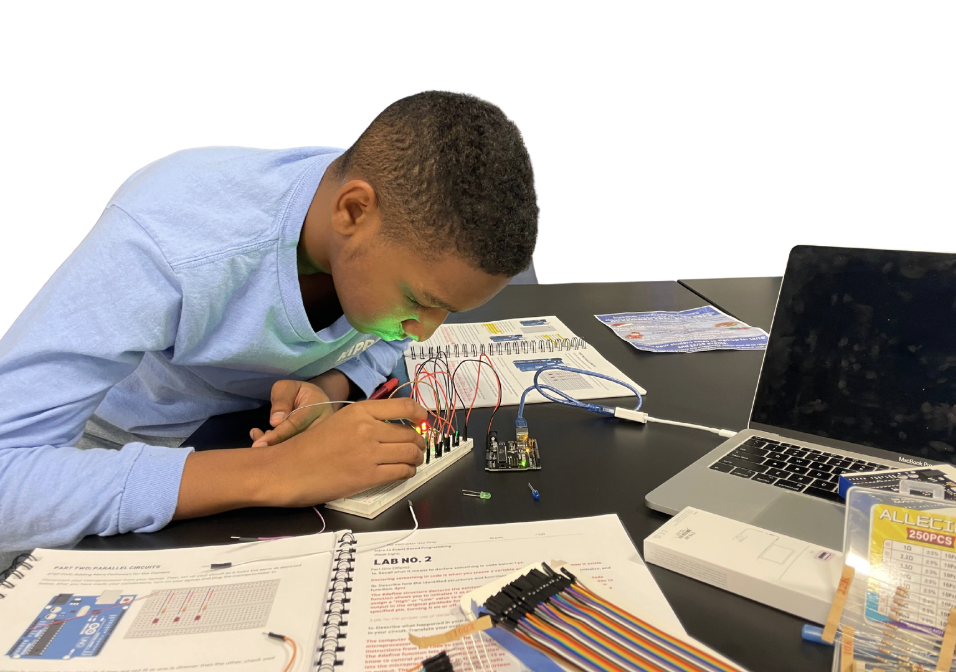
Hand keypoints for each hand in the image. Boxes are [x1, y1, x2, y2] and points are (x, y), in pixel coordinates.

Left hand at [250, 379, 337, 447]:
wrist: (312, 400)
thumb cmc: (297, 393)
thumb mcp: (287, 388)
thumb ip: (282, 401)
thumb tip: (276, 422)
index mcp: (318, 407)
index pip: (297, 424)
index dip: (278, 434)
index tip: (260, 444)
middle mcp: (323, 427)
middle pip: (298, 443)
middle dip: (275, 446)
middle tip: (255, 447)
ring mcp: (320, 440)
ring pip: (295, 451)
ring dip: (273, 447)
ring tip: (257, 437)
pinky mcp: (313, 448)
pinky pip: (294, 453)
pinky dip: (275, 449)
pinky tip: (262, 438)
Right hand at [258, 398, 428, 506]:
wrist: (288, 469)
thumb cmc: (309, 446)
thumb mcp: (338, 421)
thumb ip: (365, 420)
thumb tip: (395, 425)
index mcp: (360, 411)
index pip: (405, 406)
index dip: (420, 414)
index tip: (423, 420)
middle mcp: (367, 428)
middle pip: (410, 433)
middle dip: (418, 442)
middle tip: (417, 447)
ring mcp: (369, 452)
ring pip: (410, 453)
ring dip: (416, 458)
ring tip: (412, 461)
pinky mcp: (368, 476)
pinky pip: (402, 472)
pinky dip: (408, 472)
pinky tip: (403, 472)